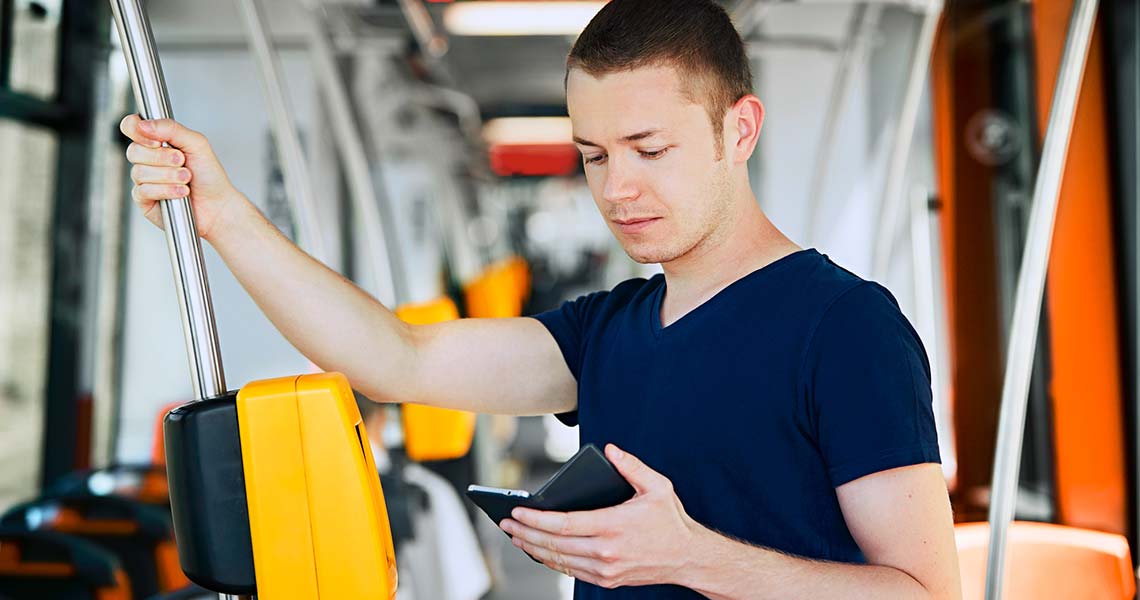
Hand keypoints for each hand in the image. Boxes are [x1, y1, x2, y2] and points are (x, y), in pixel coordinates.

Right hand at [119, 115, 242, 240]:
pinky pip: (143, 191)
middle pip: (134, 151)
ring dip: (168, 175)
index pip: (131, 126)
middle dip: (162, 158)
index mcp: (157, 141)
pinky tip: (181, 192)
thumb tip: (143, 124)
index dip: (136, 130)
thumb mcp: (197, 144)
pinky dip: (165, 190)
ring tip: (186, 179)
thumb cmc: (209, 175)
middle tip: (182, 161)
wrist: (218, 204)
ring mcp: (144, 180)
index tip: (156, 141)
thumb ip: (171, 129)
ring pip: (139, 172)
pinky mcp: (144, 200)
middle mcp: (147, 159)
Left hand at [500, 444, 698, 589]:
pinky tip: (541, 550)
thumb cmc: (671, 521)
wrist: (688, 558)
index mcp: (613, 526)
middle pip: (554, 544)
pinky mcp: (607, 579)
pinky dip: (552, 561)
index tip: (517, 512)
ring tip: (516, 536)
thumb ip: (631, 466)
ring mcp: (606, 569)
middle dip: (525, 533)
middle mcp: (606, 551)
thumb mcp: (657, 486)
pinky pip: (571, 571)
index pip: (564, 524)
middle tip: (506, 523)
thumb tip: (610, 450)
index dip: (536, 519)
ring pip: (559, 560)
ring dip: (534, 548)